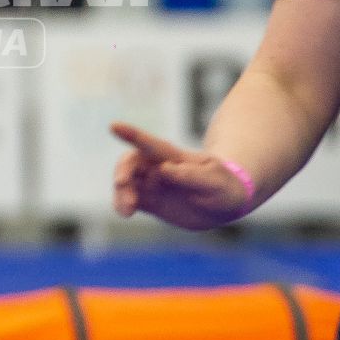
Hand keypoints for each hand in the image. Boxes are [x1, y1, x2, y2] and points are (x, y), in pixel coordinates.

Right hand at [110, 121, 253, 230]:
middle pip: (131, 163)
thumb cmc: (223, 186)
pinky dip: (122, 205)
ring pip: (126, 183)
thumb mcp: (215, 181)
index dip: (132, 134)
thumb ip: (191, 175)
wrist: (225, 204)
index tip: (113, 126)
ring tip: (126, 210)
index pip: (150, 144)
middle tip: (122, 185)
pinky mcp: (150, 202)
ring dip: (121, 193)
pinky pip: (130, 201)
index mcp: (174, 158)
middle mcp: (158, 168)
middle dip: (122, 171)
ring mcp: (152, 184)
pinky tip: (125, 213)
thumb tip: (163, 170)